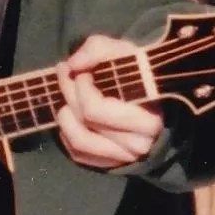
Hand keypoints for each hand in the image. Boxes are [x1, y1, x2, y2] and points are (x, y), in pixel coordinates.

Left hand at [54, 34, 163, 169]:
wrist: (149, 97)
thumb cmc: (135, 74)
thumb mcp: (122, 52)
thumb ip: (97, 49)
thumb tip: (73, 64)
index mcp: (147, 120)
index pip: (94, 108)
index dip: (79, 86)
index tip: (81, 70)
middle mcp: (138, 145)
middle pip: (84, 120)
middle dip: (69, 91)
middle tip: (65, 73)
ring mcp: (122, 158)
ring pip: (77, 140)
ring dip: (65, 115)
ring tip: (67, 97)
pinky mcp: (108, 165)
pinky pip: (77, 153)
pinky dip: (68, 133)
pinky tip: (73, 115)